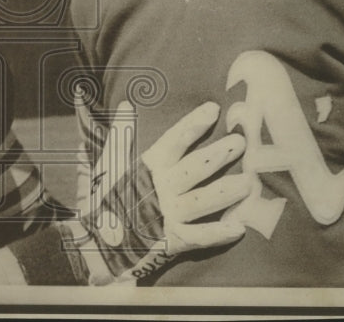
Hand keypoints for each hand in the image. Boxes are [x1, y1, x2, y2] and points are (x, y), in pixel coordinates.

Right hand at [79, 100, 247, 282]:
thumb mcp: (109, 161)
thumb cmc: (107, 196)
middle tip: (241, 142)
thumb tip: (125, 103)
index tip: (213, 108)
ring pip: (202, 201)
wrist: (95, 239)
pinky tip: (239, 227)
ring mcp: (168, 215)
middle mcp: (161, 188)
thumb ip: (121, 133)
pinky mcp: (172, 240)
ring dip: (226, 192)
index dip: (193, 124)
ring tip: (249, 182)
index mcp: (148, 167)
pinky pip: (199, 237)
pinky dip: (219, 234)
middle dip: (218, 154)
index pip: (173, 140)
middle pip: (194, 168)